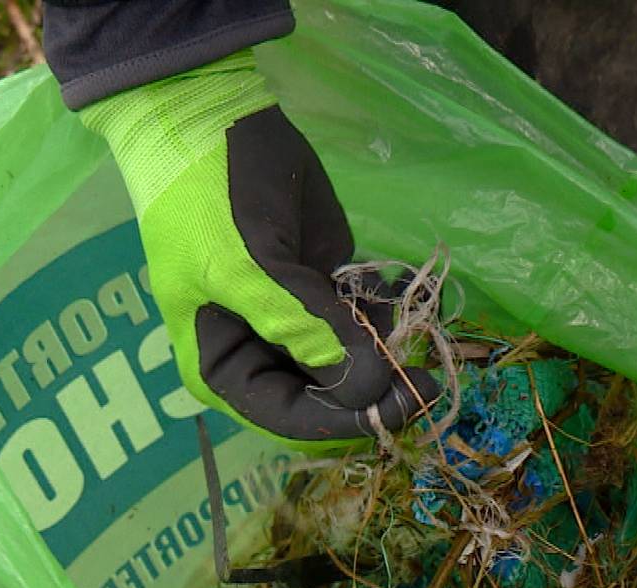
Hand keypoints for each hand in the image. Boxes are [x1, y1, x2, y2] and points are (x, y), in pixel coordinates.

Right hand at [80, 50, 438, 442]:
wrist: (214, 119)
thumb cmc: (211, 201)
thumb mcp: (250, 270)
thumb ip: (310, 332)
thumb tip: (370, 388)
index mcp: (223, 371)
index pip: (291, 420)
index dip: (347, 420)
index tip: (402, 402)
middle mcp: (262, 359)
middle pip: (328, 401)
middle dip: (375, 391)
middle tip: (426, 377)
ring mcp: (299, 327)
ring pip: (354, 366)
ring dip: (386, 353)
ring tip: (406, 326)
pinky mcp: (327, 292)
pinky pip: (366, 324)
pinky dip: (386, 316)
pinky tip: (395, 294)